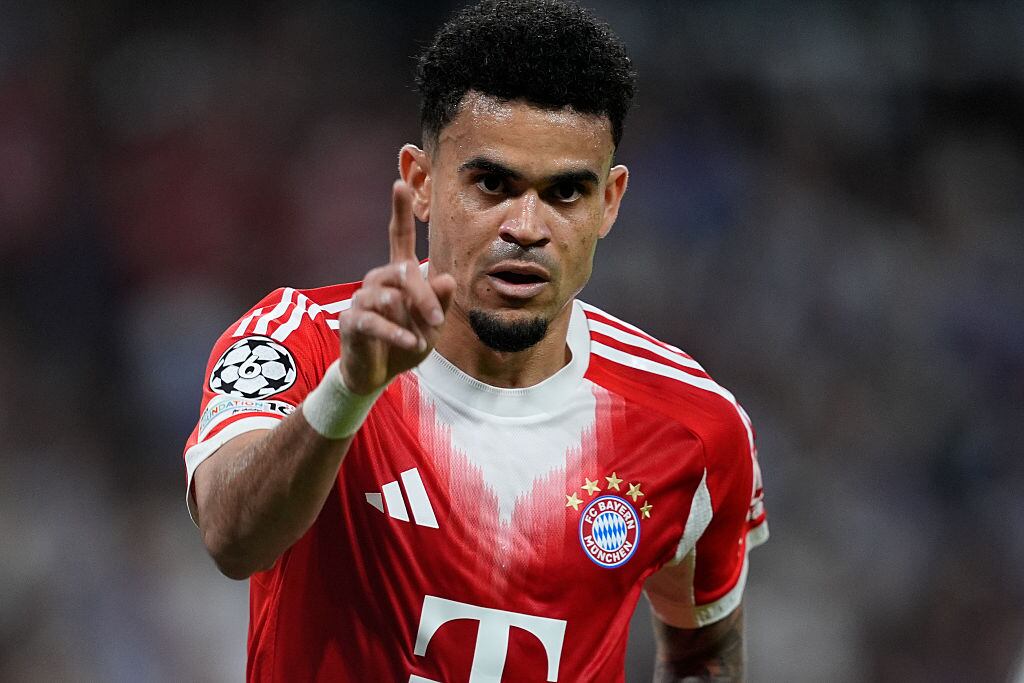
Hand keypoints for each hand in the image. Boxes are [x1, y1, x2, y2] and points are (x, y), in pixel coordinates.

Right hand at [337, 180, 455, 394]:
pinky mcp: (351, 322)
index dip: (399, 211)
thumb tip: (446, 278)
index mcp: (398, 275)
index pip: (398, 237)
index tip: (399, 182)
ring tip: (421, 340)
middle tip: (438, 321)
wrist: (377, 374)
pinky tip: (410, 343)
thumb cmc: (406, 342)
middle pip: (403, 273)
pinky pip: (375, 322)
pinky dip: (395, 333)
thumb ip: (439, 302)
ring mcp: (362, 299)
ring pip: (389, 298)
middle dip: (423, 296)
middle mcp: (378, 280)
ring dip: (410, 320)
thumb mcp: (432, 325)